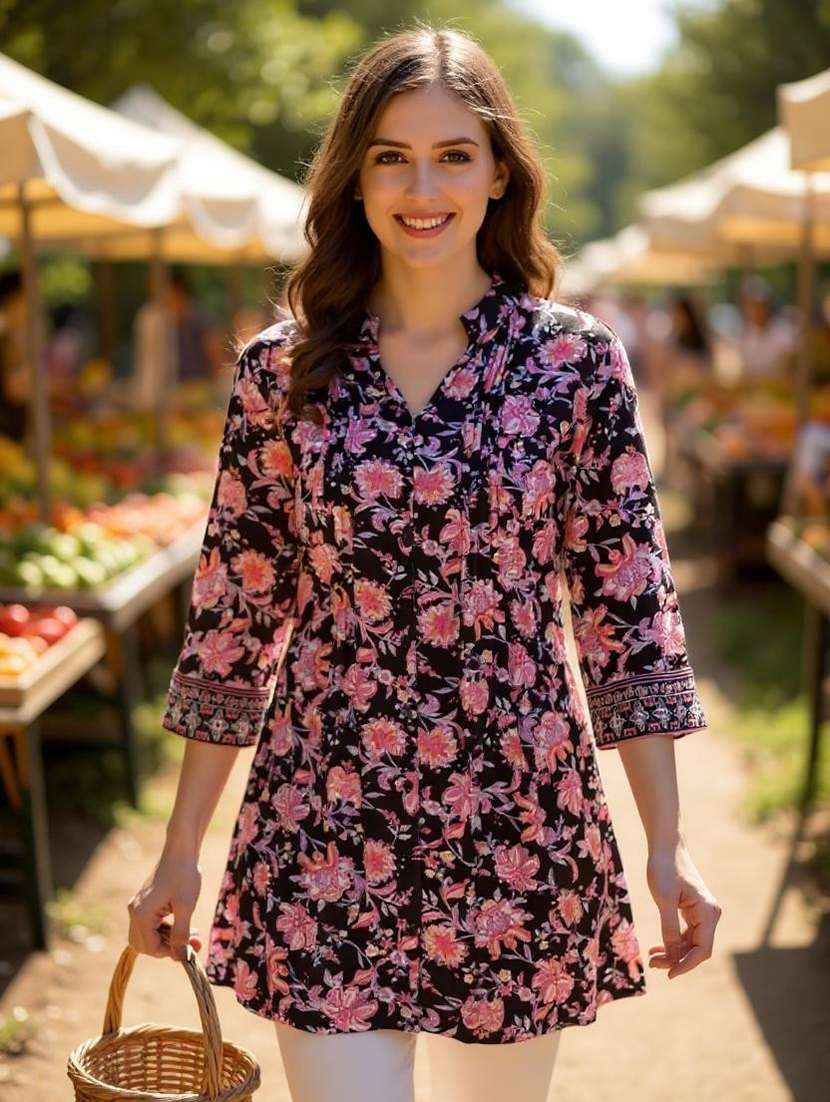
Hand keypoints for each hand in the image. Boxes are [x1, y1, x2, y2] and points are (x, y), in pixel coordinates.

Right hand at [127, 852, 203, 961]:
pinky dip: (166, 929)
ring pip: (149, 935)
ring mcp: (138, 906)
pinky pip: (151, 925)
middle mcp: (134, 911)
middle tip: (190, 943)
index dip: (169, 952)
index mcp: (140, 914)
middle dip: (168, 947)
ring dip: (169, 939)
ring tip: (192, 934)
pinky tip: (184, 924)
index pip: (149, 947)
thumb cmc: (184, 875)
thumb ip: (181, 933)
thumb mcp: (186, 906)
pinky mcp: (145, 902)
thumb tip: (180, 956)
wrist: (181, 850)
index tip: (188, 949)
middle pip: (145, 945)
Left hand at [646, 840, 720, 978]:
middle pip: (697, 949)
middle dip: (676, 960)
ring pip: (691, 944)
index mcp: (708, 912)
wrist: (666, 847)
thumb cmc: (664, 868)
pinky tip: (657, 948)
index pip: (702, 949)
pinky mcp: (693, 912)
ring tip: (652, 958)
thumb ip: (670, 928)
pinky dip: (673, 942)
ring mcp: (703, 914)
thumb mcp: (664, 899)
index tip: (668, 974)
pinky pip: (687, 934)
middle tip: (652, 964)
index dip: (686, 964)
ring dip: (673, 953)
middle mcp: (710, 915)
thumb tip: (673, 955)